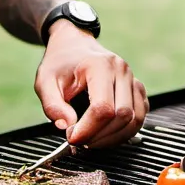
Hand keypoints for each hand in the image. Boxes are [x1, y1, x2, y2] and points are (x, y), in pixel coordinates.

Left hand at [34, 21, 147, 148]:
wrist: (73, 44)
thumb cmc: (60, 62)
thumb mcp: (44, 81)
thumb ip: (52, 105)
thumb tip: (67, 126)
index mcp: (99, 65)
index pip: (103, 108)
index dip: (88, 130)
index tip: (72, 137)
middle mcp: (121, 70)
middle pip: (122, 116)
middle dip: (100, 136)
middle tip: (80, 140)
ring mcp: (132, 78)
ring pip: (135, 119)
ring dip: (114, 138)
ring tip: (92, 139)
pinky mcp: (137, 89)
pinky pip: (140, 117)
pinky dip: (125, 131)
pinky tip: (106, 133)